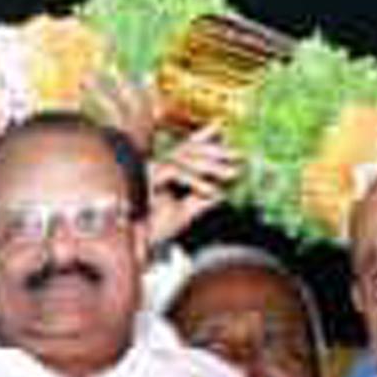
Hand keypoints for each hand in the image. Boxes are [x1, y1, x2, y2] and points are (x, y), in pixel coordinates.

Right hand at [145, 129, 240, 254]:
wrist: (137, 248)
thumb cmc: (156, 231)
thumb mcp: (185, 212)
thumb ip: (202, 199)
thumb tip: (223, 190)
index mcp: (161, 171)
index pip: (184, 148)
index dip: (202, 136)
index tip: (221, 128)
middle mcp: (153, 166)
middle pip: (187, 149)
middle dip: (215, 151)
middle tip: (239, 156)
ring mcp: (148, 170)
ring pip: (183, 157)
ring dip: (211, 165)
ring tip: (233, 174)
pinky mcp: (145, 178)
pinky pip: (175, 171)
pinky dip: (196, 180)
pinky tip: (213, 191)